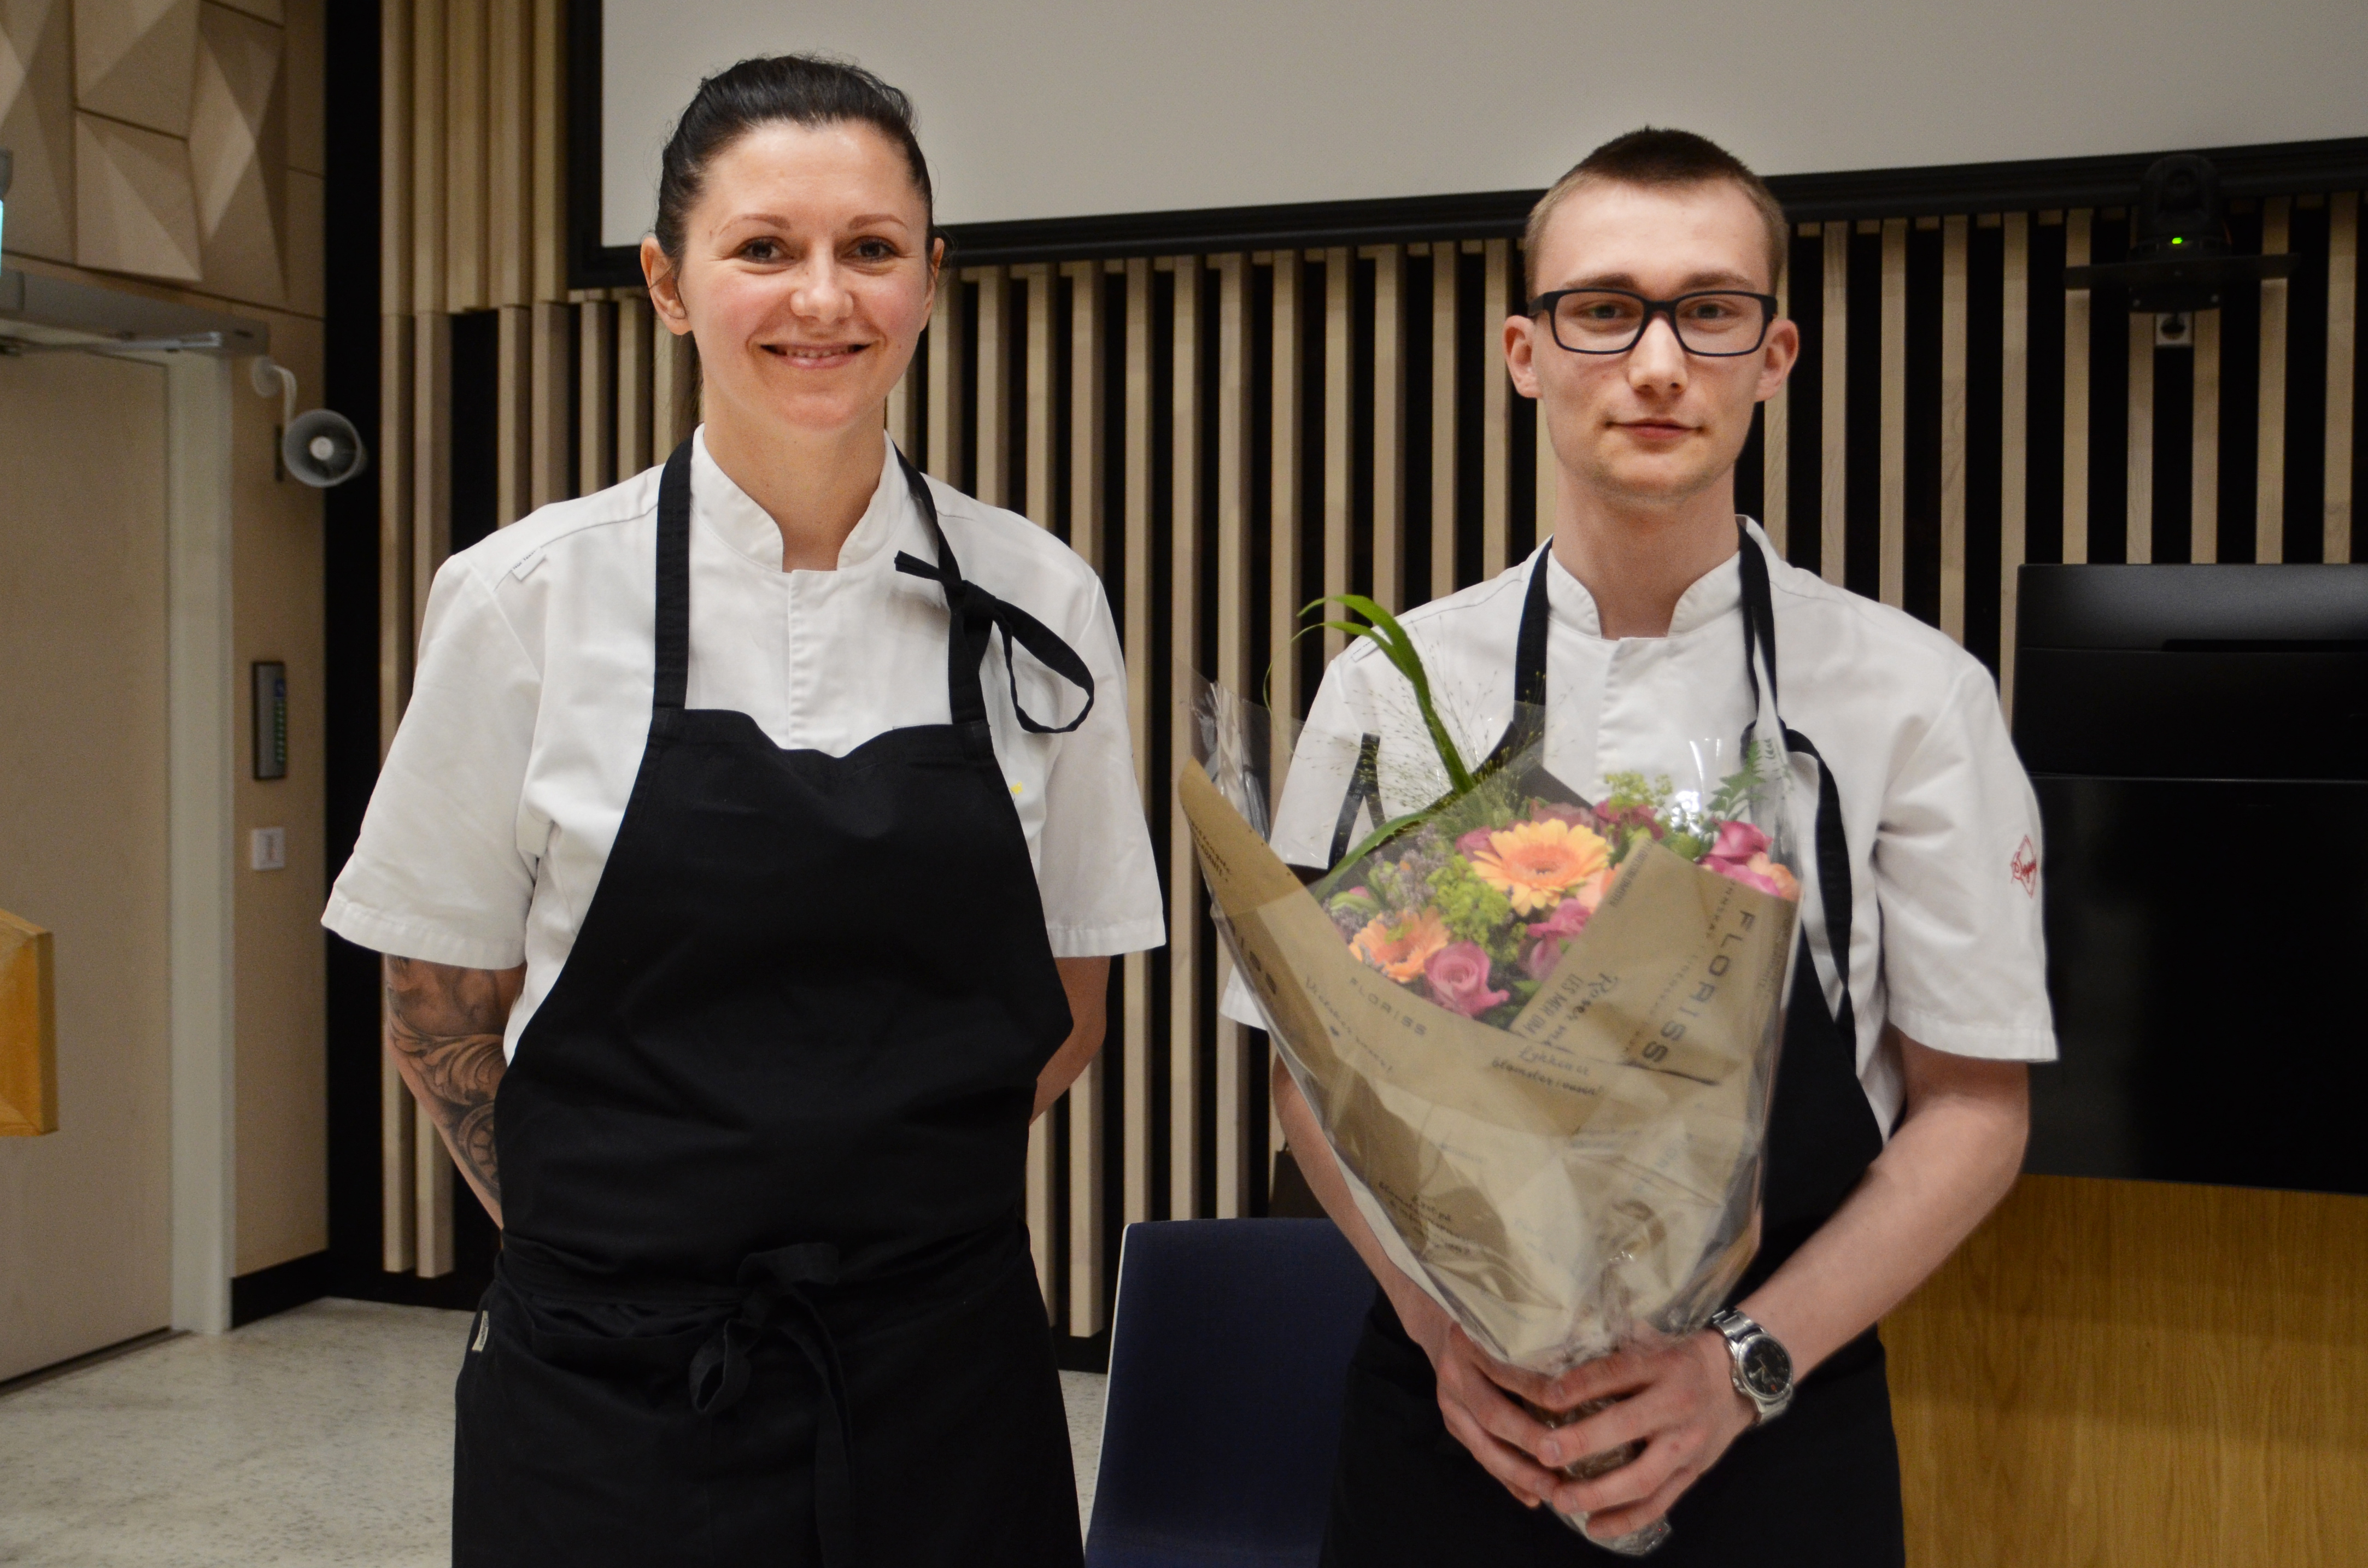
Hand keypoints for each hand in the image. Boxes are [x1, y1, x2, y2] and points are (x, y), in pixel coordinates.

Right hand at [1393, 1288, 1574, 1510]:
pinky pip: (1479, 1455)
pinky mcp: (1451, 1421)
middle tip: (1566, 1463)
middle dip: (1531, 1443)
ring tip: (1553, 1491)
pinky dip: (1507, 1478)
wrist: (1439, 1321)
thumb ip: (1543, 1333)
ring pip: (1482, 1444)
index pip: (1507, 1368)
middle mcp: (1456, 1371)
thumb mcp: (1511, 1314)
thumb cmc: (1494, 1317)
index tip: (1571, 1407)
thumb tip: (1604, 1349)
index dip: (1538, 1390)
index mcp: (1474, 1338)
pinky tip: (1532, 1497)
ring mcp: (1449, 1399)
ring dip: (1519, 1472)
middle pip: (1494, 1414)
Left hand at [1526, 1330, 1756, 1540]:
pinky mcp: (1694, 1472)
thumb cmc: (1681, 1358)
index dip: (1579, 1385)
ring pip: (1643, 1476)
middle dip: (1582, 1442)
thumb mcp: (1652, 1341)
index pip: (1615, 1373)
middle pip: (1626, 1426)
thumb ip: (1613, 1351)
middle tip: (1544, 1453)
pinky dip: (1627, 1518)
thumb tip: (1556, 1355)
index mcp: (1661, 1366)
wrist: (1740, 1379)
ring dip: (1599, 1492)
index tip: (1544, 1397)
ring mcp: (1687, 1443)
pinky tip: (1595, 1526)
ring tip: (1561, 1499)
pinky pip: (1660, 1502)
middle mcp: (1675, 1404)